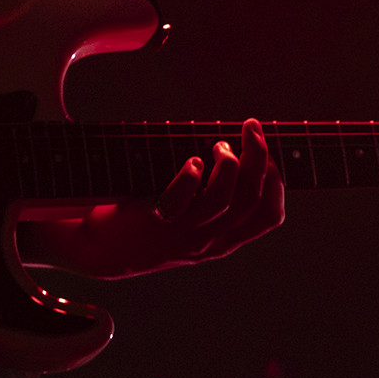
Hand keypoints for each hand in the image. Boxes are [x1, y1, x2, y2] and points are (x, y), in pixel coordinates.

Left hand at [19, 118, 283, 278]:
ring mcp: (183, 235)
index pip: (269, 216)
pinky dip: (190, 175)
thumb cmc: (150, 224)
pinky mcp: (156, 223)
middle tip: (250, 126)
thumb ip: (214, 200)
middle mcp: (208, 242)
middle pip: (251, 199)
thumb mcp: (192, 223)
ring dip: (226, 164)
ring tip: (217, 144)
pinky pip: (182, 200)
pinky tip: (190, 161)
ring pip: (223, 200)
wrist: (102, 251)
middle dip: (258, 157)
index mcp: (224, 241)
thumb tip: (237, 150)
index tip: (268, 152)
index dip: (276, 181)